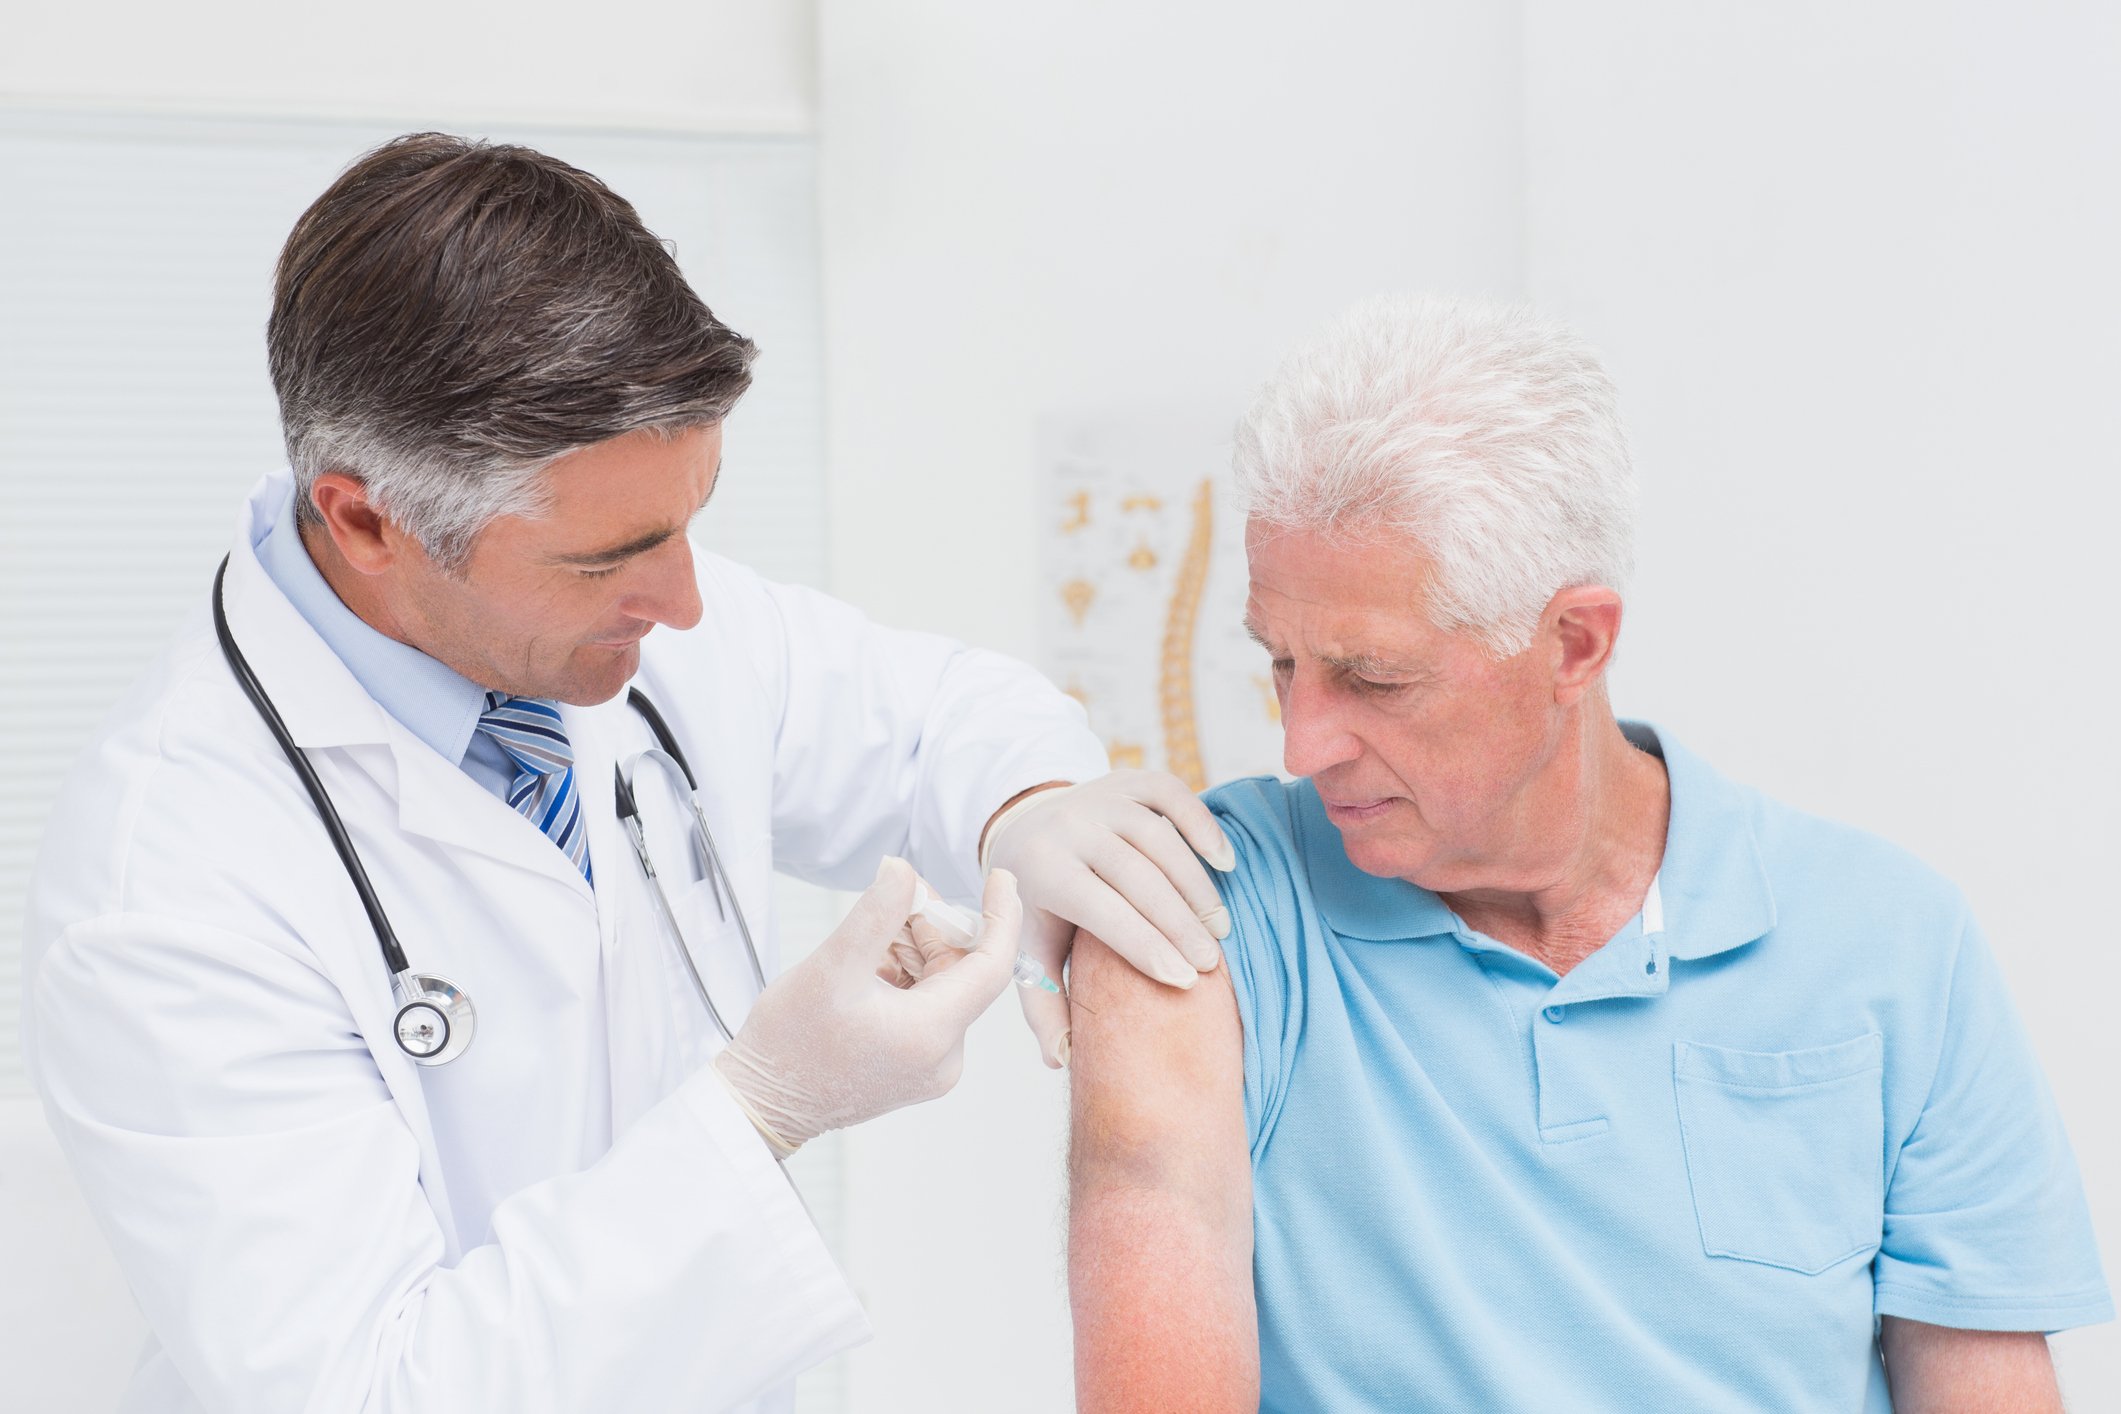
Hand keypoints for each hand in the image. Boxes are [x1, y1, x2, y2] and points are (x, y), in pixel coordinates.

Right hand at [713, 858, 1020, 1155]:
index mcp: (932, 1034)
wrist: (761, 1104)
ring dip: (916, 952)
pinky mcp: (914, 1068)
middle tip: (900, 895)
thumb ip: (875, 913)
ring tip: (873, 936)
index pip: (992, 966)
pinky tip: (872, 967)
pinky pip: (927, 1009)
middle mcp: (943, 1057)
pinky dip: (907, 979)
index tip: (1001, 877)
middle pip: (961, 973)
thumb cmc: (790, 1043)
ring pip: (941, 988)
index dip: (1000, 915)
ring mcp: (930, 1067)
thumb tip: (903, 869)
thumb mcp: (832, 966)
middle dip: (934, 928)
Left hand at [983, 769, 1234, 1068]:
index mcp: (1043, 870)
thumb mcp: (1030, 951)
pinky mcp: (1127, 781)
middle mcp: (1069, 826)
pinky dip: (1201, 824)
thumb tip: (1062, 1061)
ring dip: (1194, 882)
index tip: (1185, 979)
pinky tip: (1224, 862)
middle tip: (1212, 959)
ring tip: (1218, 925)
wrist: (1023, 828)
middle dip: (1178, 920)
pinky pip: (1170, 795)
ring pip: (1158, 836)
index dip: (1145, 945)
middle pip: (1136, 874)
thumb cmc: (1037, 904)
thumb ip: (1044, 1004)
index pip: (1101, 909)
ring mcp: (1100, 798)